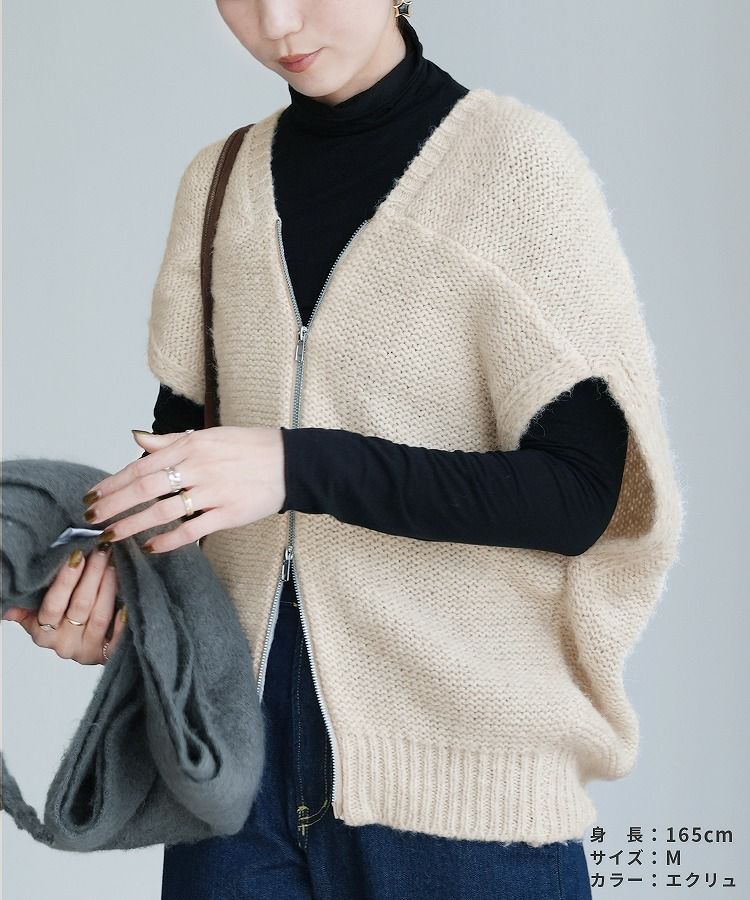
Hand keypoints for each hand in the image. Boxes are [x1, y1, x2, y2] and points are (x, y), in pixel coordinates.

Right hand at [1, 545, 127, 665]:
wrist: (85, 646)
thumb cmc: (62, 618)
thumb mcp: (39, 613)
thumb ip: (28, 605)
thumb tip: (8, 606)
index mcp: (42, 632)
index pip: (53, 604)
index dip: (65, 579)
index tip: (77, 554)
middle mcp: (63, 644)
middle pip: (80, 606)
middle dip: (92, 574)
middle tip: (101, 551)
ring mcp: (85, 651)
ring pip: (100, 616)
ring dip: (108, 588)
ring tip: (114, 565)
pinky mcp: (106, 656)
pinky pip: (117, 640)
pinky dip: (122, 621)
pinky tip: (127, 602)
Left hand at [80, 426, 285, 553]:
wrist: (290, 462)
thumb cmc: (249, 447)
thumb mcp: (208, 436)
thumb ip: (169, 441)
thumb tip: (136, 439)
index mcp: (191, 446)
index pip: (141, 466)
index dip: (113, 483)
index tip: (92, 496)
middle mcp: (198, 467)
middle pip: (145, 488)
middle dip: (114, 505)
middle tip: (93, 520)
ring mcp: (213, 492)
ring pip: (163, 511)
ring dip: (133, 525)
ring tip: (113, 536)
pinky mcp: (228, 514)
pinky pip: (192, 530)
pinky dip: (168, 540)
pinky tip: (151, 547)